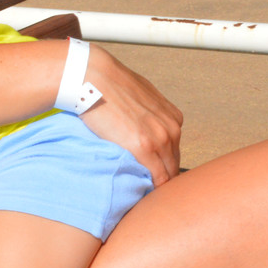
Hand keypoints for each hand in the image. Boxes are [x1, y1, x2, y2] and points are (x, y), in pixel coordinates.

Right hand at [80, 44, 182, 185]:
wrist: (93, 77)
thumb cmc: (109, 85)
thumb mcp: (141, 97)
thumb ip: (148, 115)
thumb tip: (141, 127)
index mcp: (173, 118)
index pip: (173, 151)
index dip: (161, 163)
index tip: (148, 172)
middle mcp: (172, 129)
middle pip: (173, 165)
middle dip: (160, 176)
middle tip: (143, 186)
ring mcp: (160, 139)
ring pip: (167, 174)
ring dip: (155, 183)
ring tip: (138, 189)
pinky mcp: (144, 148)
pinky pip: (156, 179)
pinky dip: (149, 187)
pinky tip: (137, 189)